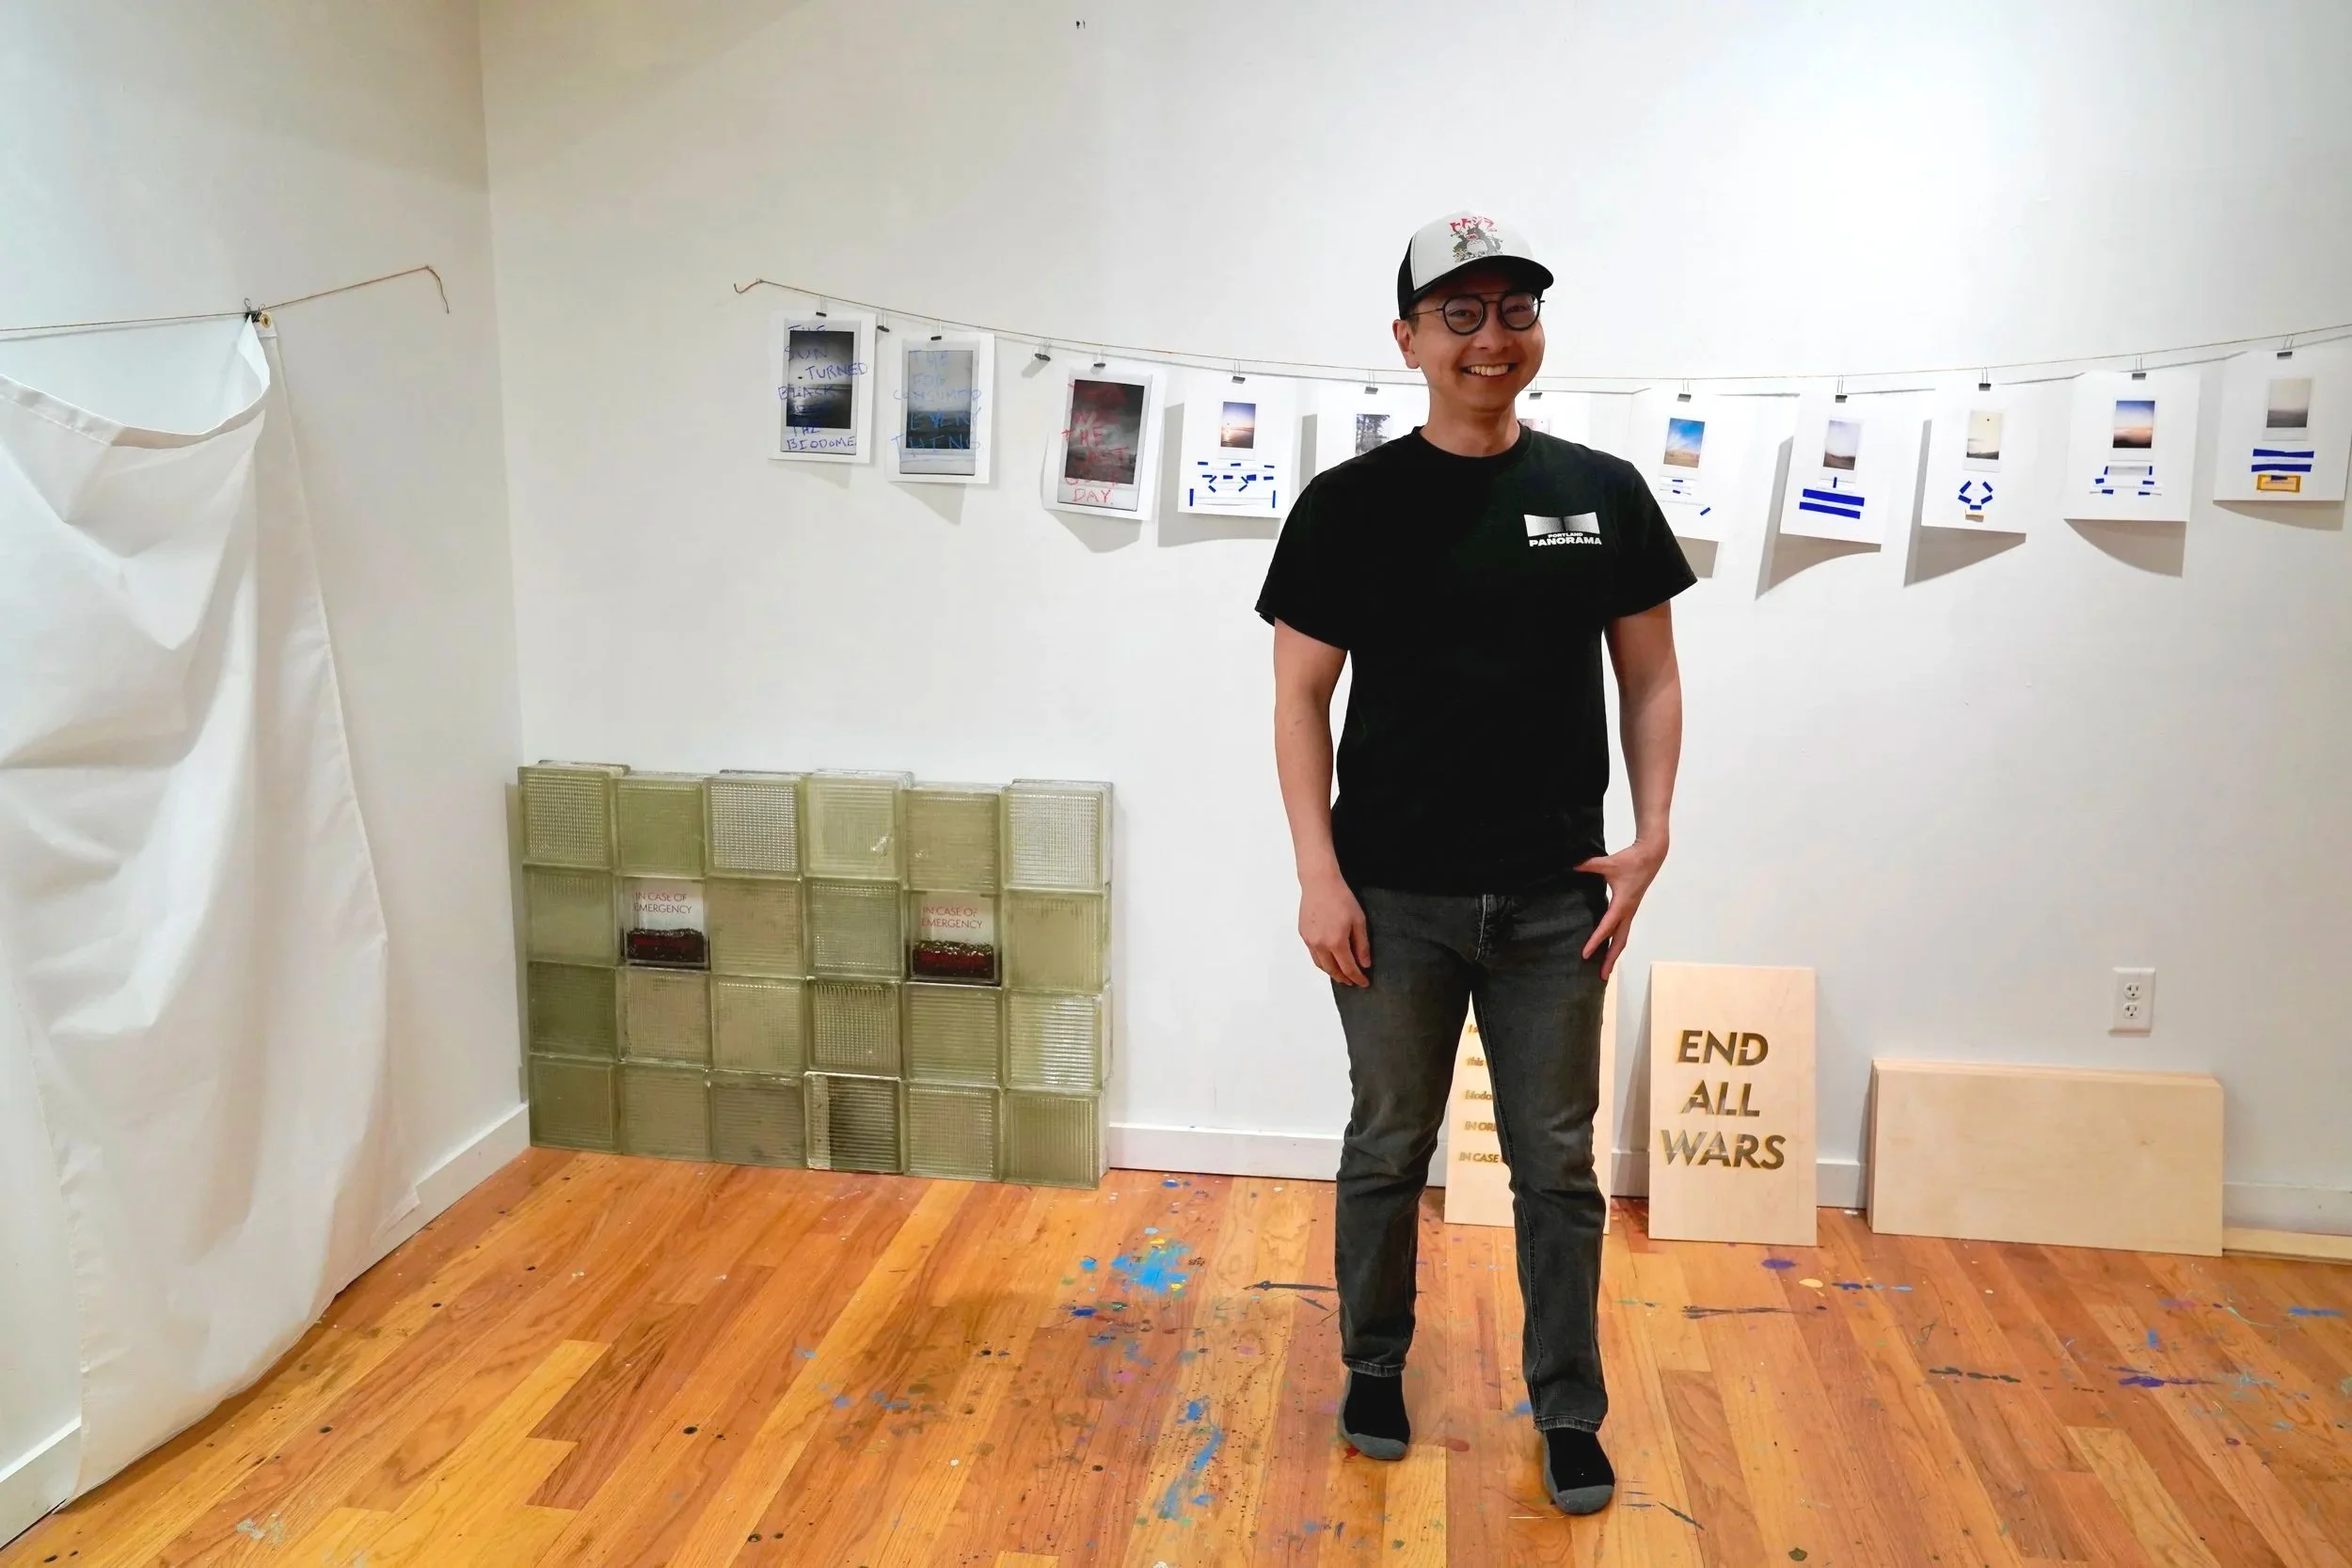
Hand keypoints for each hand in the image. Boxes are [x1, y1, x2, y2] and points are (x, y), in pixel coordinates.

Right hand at [1299, 869, 1371, 986]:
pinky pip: (1313, 954)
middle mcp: (1320, 945)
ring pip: (1321, 965)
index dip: (1357, 978)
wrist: (1320, 883)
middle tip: (1353, 981)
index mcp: (1336, 942)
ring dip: (1331, 972)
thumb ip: (1362, 945)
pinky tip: (1329, 959)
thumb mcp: (1359, 921)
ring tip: (1341, 974)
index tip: (1364, 983)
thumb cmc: (1341, 898)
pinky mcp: (1303, 934)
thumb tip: (1364, 964)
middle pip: (1332, 970)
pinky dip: (1322, 961)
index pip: (1348, 968)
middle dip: (1344, 978)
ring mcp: (1310, 940)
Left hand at [1573, 837, 1667, 981]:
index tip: (1585, 954)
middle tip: (1601, 977)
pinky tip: (1608, 948)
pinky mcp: (1630, 909)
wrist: (1651, 856)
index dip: (1596, 941)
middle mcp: (1627, 912)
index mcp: (1622, 904)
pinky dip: (1616, 942)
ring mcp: (1630, 912)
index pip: (1606, 927)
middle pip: (1619, 942)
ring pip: (1623, 938)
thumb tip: (1573, 866)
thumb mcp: (1608, 863)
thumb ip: (1589, 866)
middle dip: (1610, 960)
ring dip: (1614, 954)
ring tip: (1605, 969)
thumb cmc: (1631, 860)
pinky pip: (1623, 930)